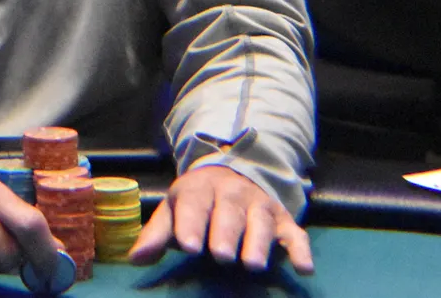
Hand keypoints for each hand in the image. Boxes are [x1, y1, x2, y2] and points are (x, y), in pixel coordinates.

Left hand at [129, 165, 311, 274]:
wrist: (234, 172)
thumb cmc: (198, 202)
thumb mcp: (174, 210)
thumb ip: (157, 234)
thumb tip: (135, 259)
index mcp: (199, 189)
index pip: (193, 203)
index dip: (190, 224)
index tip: (189, 245)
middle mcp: (231, 194)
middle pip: (228, 211)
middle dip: (225, 233)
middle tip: (221, 255)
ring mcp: (259, 205)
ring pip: (260, 220)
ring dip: (258, 241)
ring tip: (253, 264)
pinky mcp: (282, 220)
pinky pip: (295, 233)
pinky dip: (301, 249)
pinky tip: (304, 268)